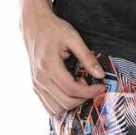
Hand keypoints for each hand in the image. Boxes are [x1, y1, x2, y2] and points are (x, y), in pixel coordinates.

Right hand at [20, 1, 105, 118]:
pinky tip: (68, 89)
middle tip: (90, 83)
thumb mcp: (73, 38)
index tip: (102, 87)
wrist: (34, 25)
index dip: (90, 92)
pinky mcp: (35, 86)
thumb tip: (100, 75)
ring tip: (77, 85)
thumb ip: (87, 57)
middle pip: (65, 102)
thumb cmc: (54, 29)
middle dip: (83, 97)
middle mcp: (40, 79)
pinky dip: (61, 104)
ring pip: (56, 109)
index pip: (72, 90)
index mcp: (49, 65)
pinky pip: (48, 106)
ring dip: (72, 102)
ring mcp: (36, 84)